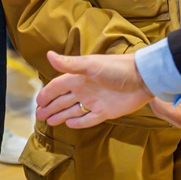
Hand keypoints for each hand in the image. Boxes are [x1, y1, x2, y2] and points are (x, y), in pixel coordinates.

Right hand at [36, 51, 154, 127]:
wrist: (142, 79)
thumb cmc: (116, 68)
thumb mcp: (91, 65)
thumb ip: (69, 64)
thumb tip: (48, 55)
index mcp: (79, 78)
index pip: (58, 87)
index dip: (47, 94)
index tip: (38, 102)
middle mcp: (84, 90)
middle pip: (63, 100)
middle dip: (50, 107)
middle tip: (38, 116)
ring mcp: (95, 102)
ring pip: (73, 111)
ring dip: (61, 115)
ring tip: (49, 122)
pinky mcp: (105, 112)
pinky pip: (88, 119)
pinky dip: (79, 122)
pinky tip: (69, 124)